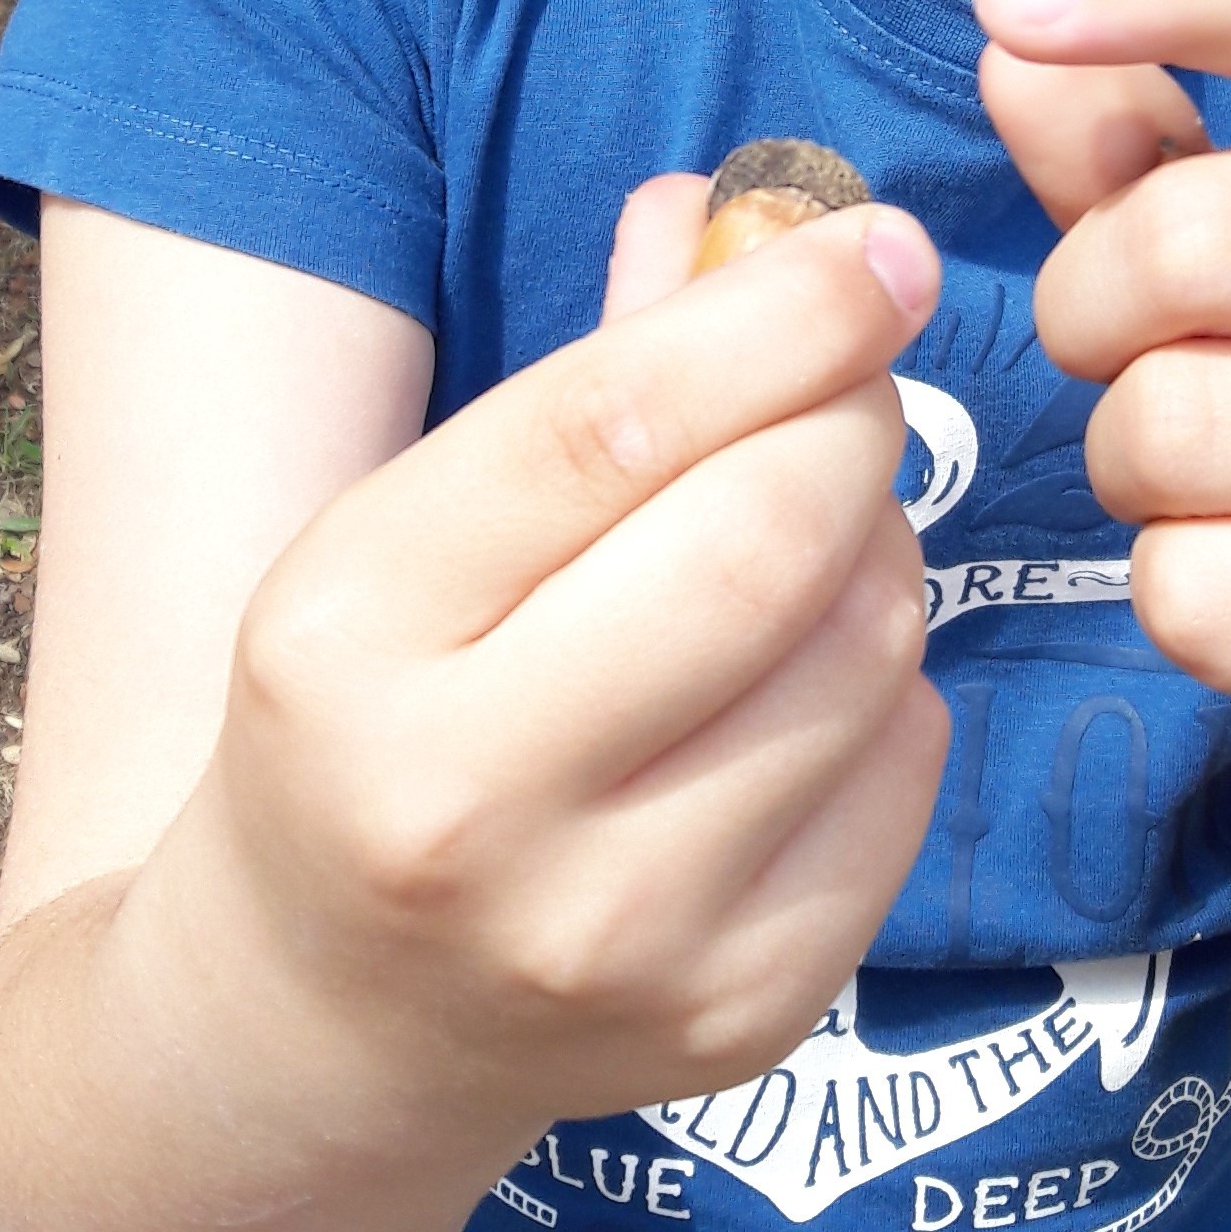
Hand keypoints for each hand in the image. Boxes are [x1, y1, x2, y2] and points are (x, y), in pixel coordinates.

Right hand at [210, 191, 945, 1150]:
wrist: (325, 1023)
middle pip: (760, 542)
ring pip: (862, 655)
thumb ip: (589, 372)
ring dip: (876, 552)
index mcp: (350, 638)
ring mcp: (614, 933)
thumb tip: (744, 208)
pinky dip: (891, 689)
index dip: (779, 314)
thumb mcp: (411, 535)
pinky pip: (905, 774)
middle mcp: (467, 804)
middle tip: (851, 387)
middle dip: (846, 423)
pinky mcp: (742, 1013)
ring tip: (811, 541)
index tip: (881, 245)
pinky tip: (807, 685)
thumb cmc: (378, 716)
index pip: (612, 426)